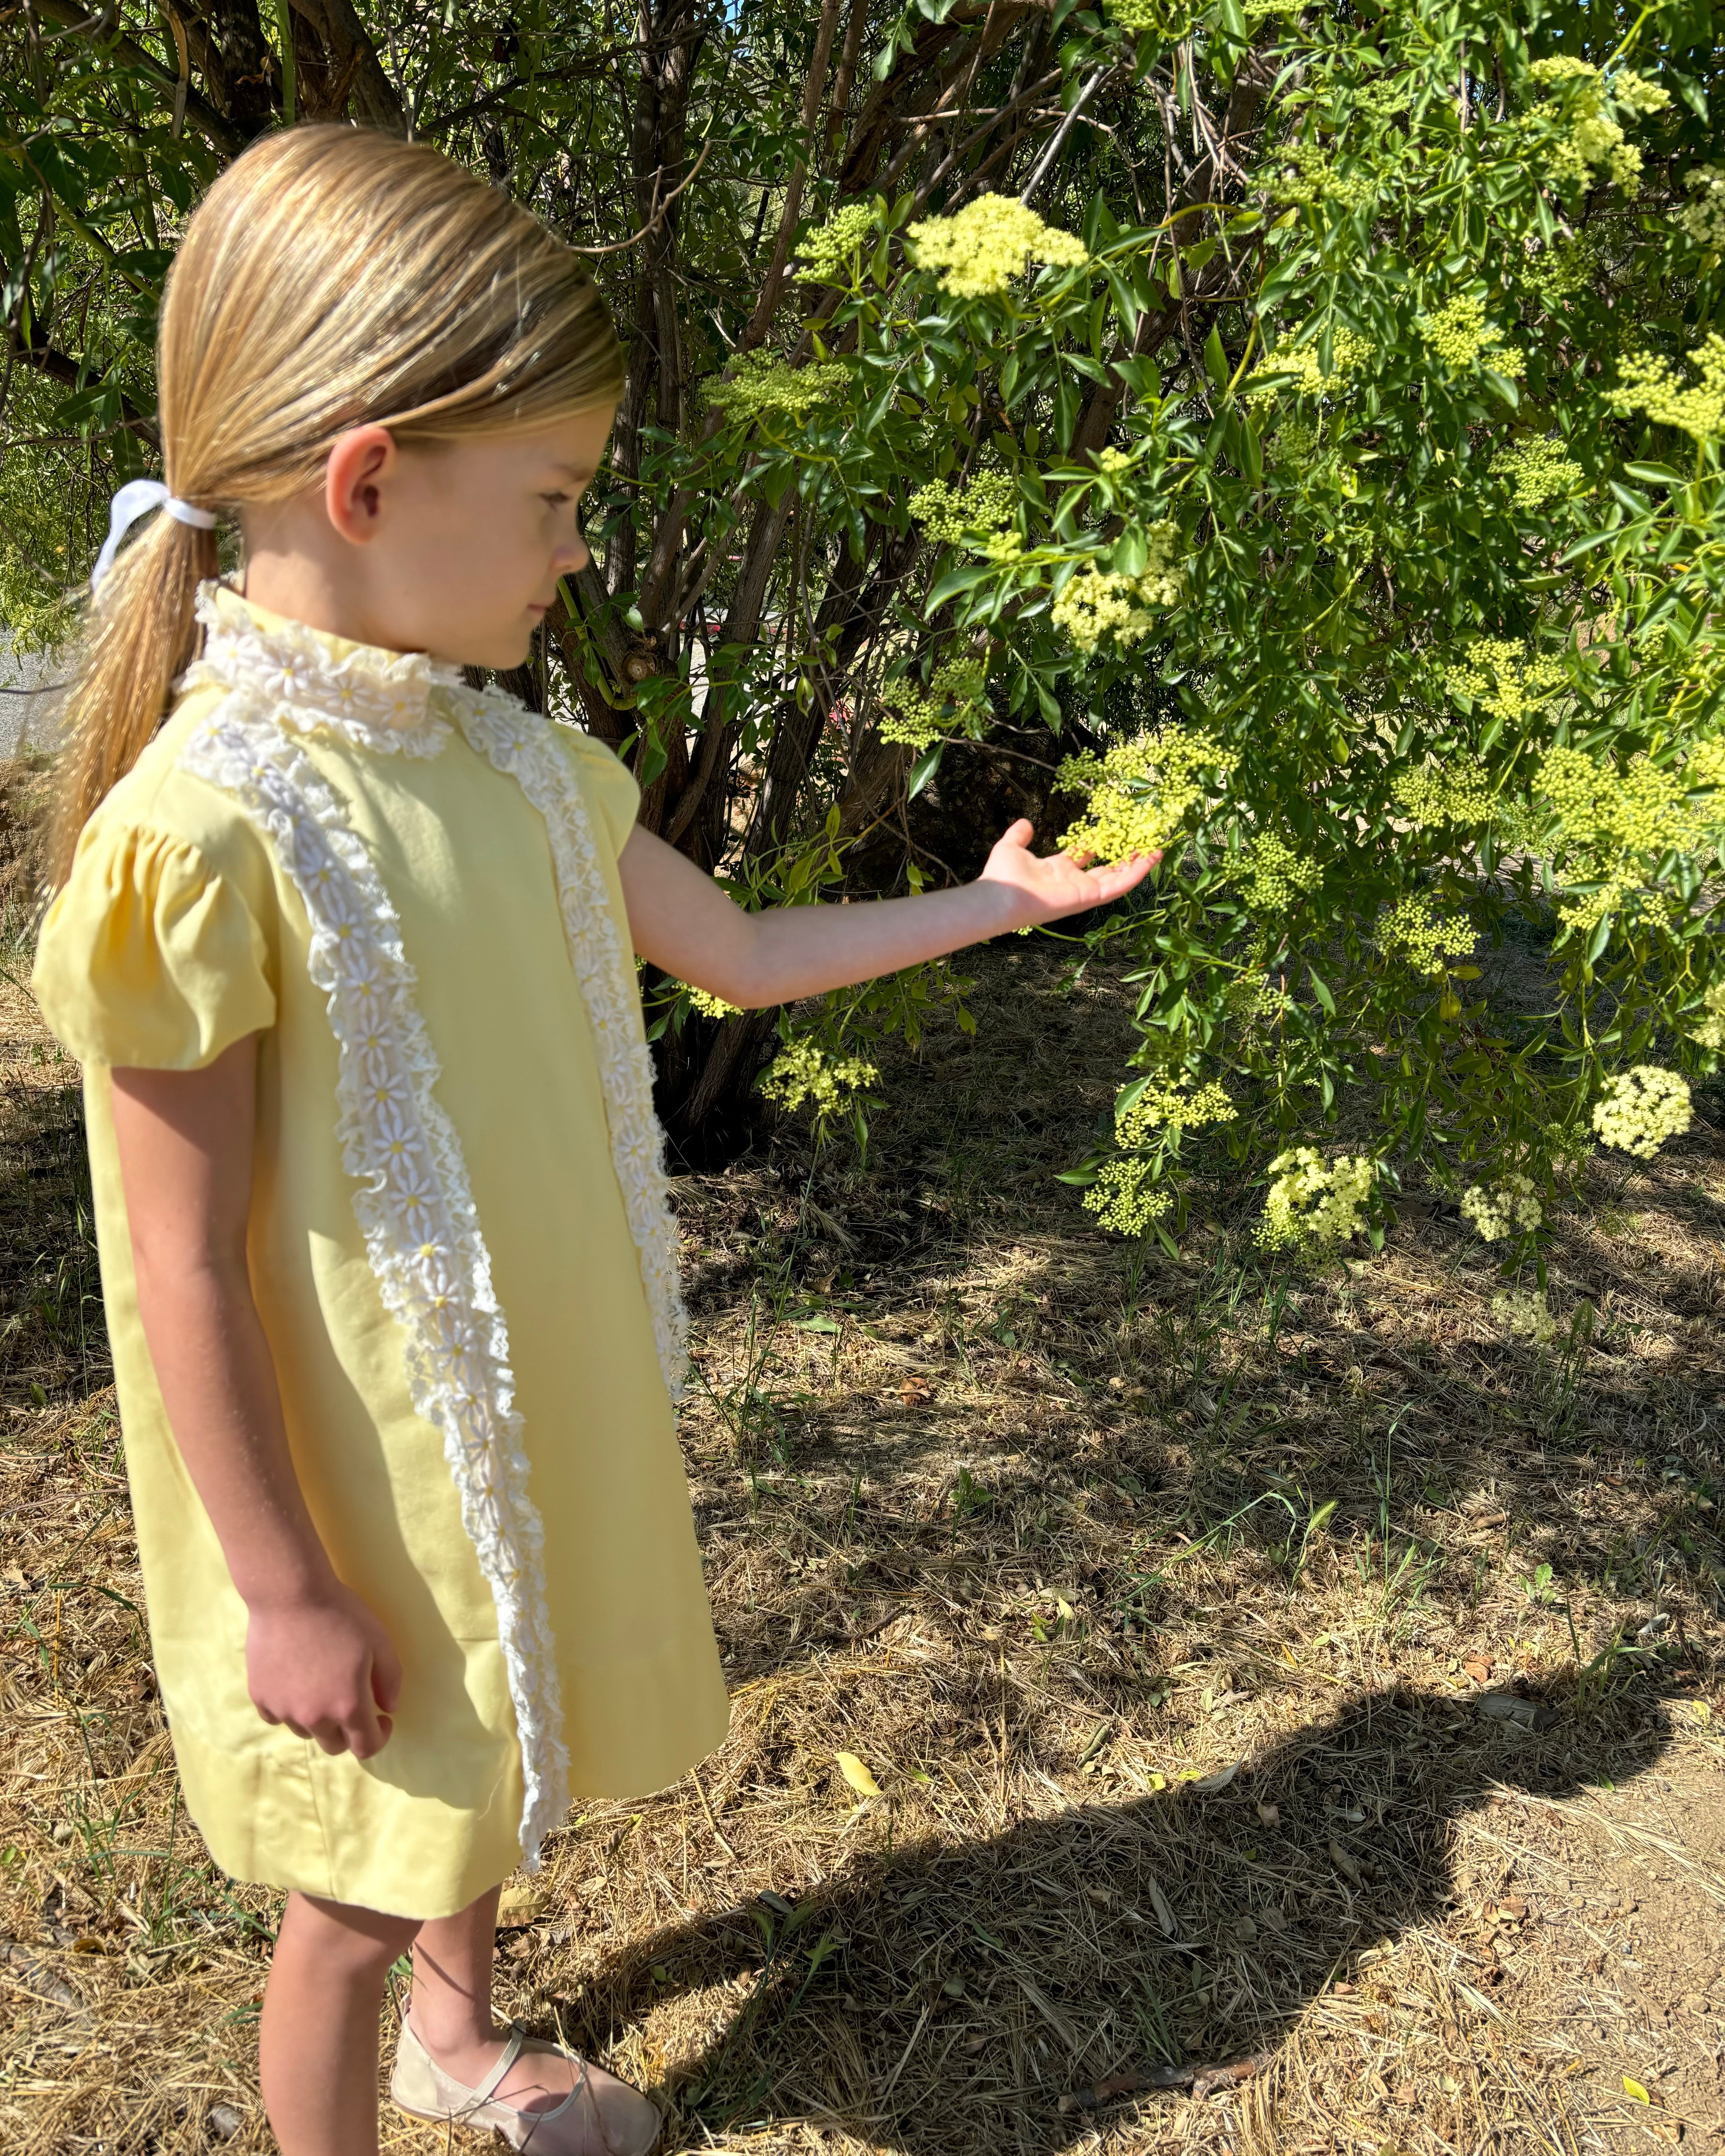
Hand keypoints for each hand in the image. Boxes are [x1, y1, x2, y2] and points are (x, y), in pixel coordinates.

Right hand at [245, 1582, 401, 1758]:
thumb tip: (388, 1707)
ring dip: (318, 1719)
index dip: (379, 1737)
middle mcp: (314, 1717)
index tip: (381, 1718)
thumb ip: (390, 1681)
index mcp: (348, 1706)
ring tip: (321, 1685)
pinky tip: (295, 1681)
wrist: (289, 1594)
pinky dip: (289, 1707)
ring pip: (305, 1732)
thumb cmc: (340, 1615)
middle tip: (351, 1701)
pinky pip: (277, 1717)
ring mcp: (283, 1709)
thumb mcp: (380, 1642)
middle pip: (334, 1746)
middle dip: (348, 1730)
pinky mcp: (260, 1697)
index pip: (366, 1748)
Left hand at [976, 818, 1157, 930]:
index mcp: (1057, 870)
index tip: (1112, 832)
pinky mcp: (1089, 897)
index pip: (1083, 857)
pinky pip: (1118, 886)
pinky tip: (1151, 859)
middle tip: (1140, 843)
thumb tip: (1026, 823)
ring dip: (1137, 866)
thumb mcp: (1011, 847)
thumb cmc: (1003, 876)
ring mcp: (1083, 891)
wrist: (1001, 897)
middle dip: (1123, 857)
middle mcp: (1073, 882)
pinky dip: (1136, 874)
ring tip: (1155, 850)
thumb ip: (1019, 836)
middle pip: (1105, 870)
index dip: (1098, 845)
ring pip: (1117, 879)